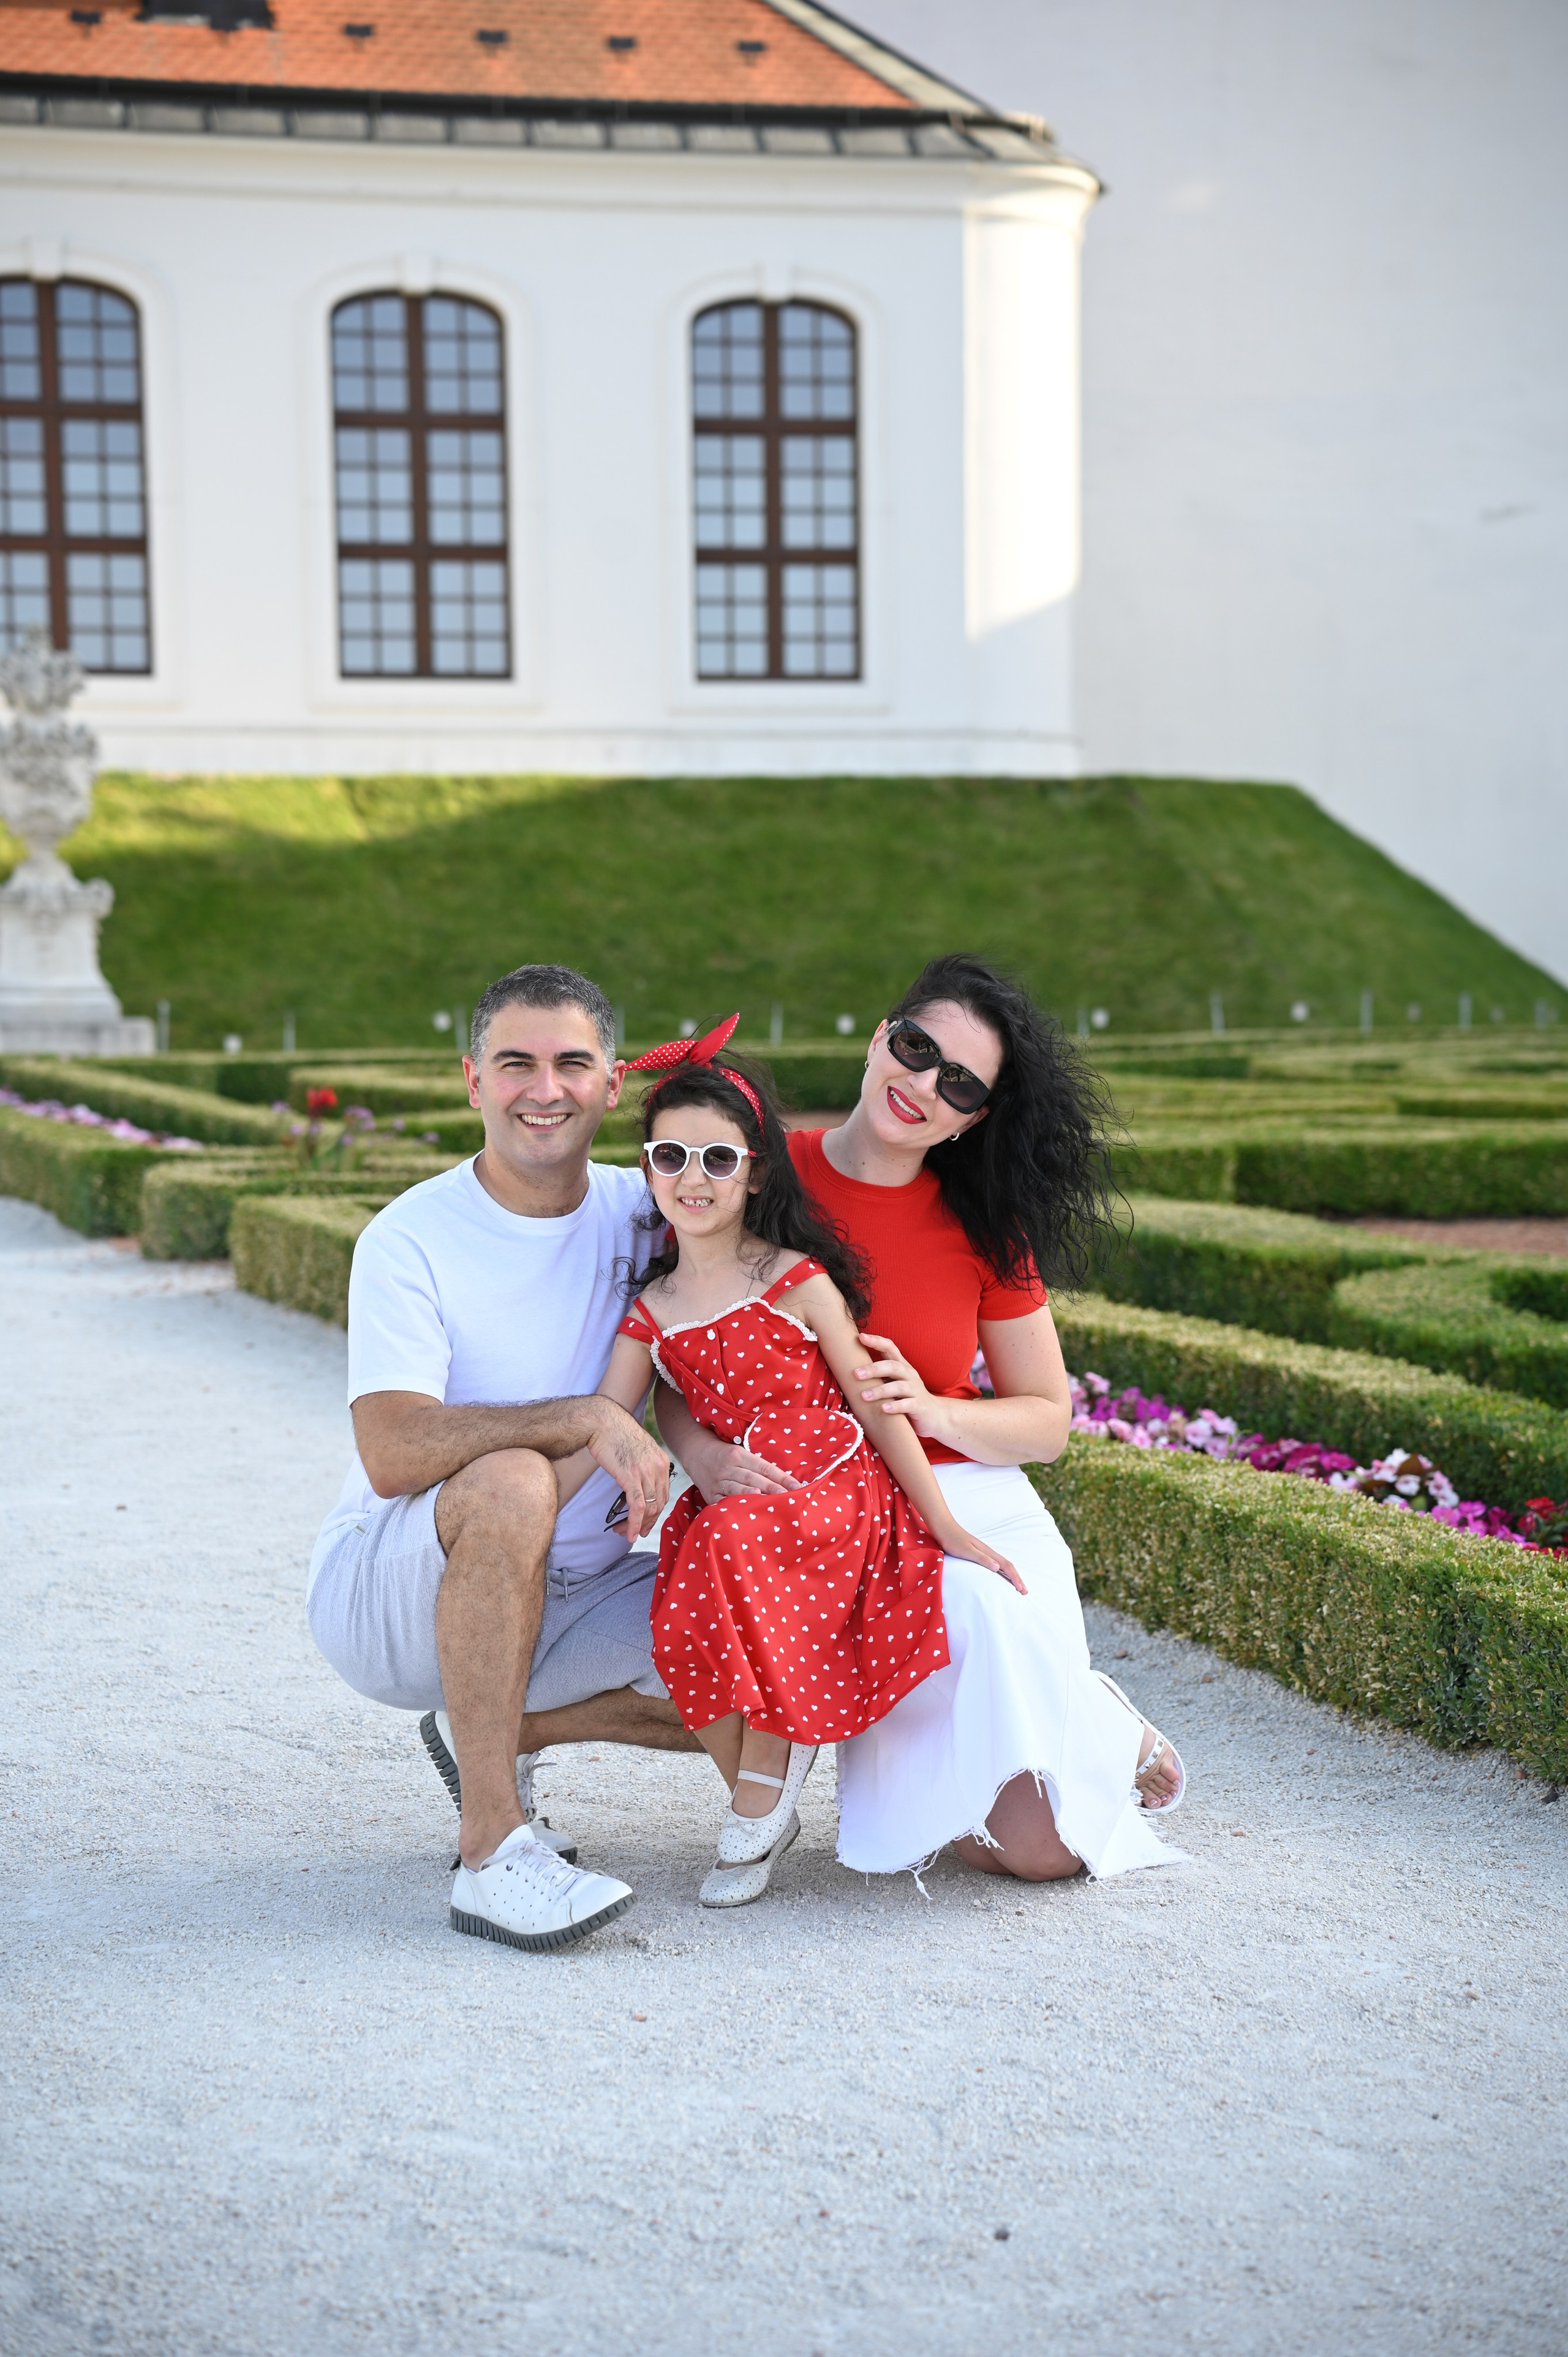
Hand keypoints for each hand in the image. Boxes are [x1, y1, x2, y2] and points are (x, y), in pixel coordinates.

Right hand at [586, 1404, 670, 1542]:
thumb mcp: (638, 1450)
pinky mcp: (631, 1477)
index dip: (654, 1512)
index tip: (645, 1522)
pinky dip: (635, 1524)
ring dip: (637, 1526)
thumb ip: (644, 1467)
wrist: (602, 1421)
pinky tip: (629, 1534)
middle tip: (636, 1532)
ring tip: (625, 1533)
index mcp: (662, 1461)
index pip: (663, 1495)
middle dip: (647, 1523)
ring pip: (648, 1509)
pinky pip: (637, 1507)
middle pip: (658, 1505)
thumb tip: (639, 1485)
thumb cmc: (615, 1434)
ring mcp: (646, 1472)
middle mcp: (658, 1467)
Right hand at [686, 1428, 800, 1500]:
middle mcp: (728, 1467)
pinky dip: (732, 1506)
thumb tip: (783, 1481)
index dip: (780, 1477)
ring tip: (766, 1501)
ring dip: (752, 1496)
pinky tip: (742, 1512)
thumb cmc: (725, 1455)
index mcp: (738, 1455)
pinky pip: (721, 1501)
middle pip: (753, 1478)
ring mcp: (718, 1482)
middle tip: (787, 1496)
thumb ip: (757, 1466)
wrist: (695, 1453)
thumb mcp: (740, 1453)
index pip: (764, 1467)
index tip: (796, 1486)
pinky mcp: (710, 1494)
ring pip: (737, 1489)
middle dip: (771, 1487)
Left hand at [853, 1332, 946, 1441]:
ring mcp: (916, 1390)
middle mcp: (910, 1375)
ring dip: (880, 1390)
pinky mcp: (919, 1406)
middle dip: (874, 1369)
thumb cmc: (908, 1397)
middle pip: (893, 1366)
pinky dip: (894, 1406)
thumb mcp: (894, 1382)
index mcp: (902, 1366)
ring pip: (898, 1386)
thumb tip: (850, 1367)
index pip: (890, 1347)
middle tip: (855, 1373)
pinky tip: (883, 1409)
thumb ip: (879, 1375)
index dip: (877, 1341)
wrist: (934, 1416)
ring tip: (864, 1396)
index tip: (860, 1337)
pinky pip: (907, 1405)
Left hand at [933, 1520, 1026, 1593]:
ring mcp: (984, 1553)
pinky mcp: (978, 1553)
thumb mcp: (967, 1551)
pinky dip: (1002, 1571)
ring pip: (1003, 1565)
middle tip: (1025, 1591)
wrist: (944, 1528)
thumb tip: (998, 1567)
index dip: (1015, 1578)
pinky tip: (1000, 1575)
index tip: (1021, 1589)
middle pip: (1008, 1566)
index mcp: (988, 1552)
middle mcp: (988, 1552)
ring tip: (1017, 1585)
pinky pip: (995, 1564)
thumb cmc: (953, 1540)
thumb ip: (982, 1559)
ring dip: (1011, 1576)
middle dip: (1017, 1579)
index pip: (1006, 1566)